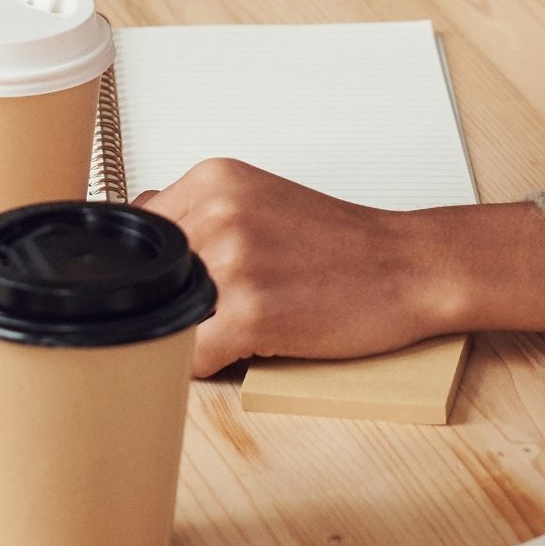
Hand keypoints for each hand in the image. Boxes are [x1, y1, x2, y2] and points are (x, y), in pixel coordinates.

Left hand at [135, 159, 544, 373]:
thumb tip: (135, 247)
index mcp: (214, 179)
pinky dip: (205, 366)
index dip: (149, 271)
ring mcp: (232, 260)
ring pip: (164, 318)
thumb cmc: (342, 247)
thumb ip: (198, 216)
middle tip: (210, 314)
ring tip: (231, 331)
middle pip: (144, 277)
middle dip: (166, 304)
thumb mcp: (258, 202)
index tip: (170, 287)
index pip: (137, 232)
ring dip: (186, 337)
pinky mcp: (249, 311)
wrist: (410, 267)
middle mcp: (218, 211)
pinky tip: (240, 353)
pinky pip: (190, 355)